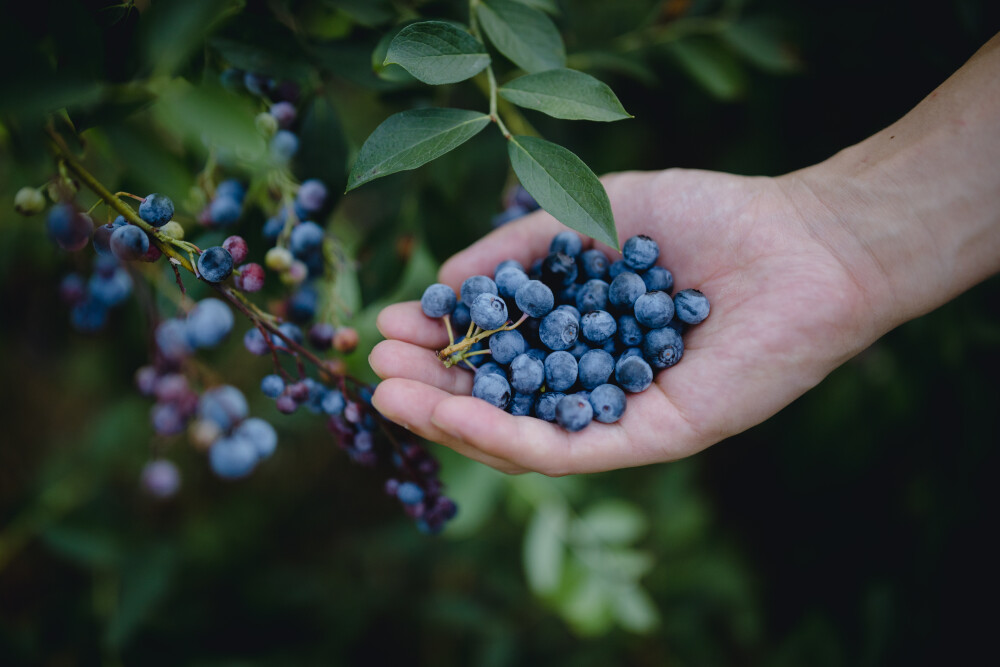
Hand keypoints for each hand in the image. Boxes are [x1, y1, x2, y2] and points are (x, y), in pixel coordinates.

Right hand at [369, 168, 880, 474]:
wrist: (801, 242)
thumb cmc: (705, 218)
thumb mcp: (592, 217)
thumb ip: (521, 247)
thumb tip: (449, 278)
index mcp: (580, 332)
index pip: (496, 351)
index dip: (439, 342)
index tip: (390, 321)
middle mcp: (594, 379)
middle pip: (499, 399)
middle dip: (431, 385)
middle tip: (374, 364)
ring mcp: (621, 413)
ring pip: (521, 435)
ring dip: (451, 419)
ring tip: (390, 394)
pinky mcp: (653, 437)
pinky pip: (569, 448)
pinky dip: (506, 435)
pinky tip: (455, 413)